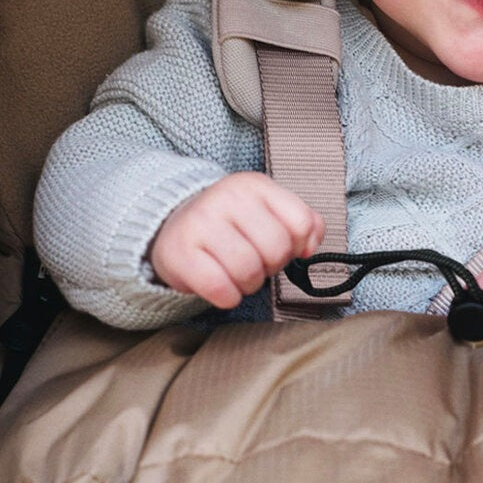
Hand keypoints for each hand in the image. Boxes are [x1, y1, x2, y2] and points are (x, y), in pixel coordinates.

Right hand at [150, 172, 324, 308]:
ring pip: (249, 271)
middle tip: (257, 262)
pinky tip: (222, 287)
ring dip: (249, 284)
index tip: (284, 248)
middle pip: (276, 249)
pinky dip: (227, 297)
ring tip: (238, 274)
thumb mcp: (267, 210)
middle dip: (272, 266)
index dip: (298, 245)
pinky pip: (219, 287)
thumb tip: (310, 246)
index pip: (301, 222)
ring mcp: (201, 223)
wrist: (173, 225)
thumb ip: (302, 222)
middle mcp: (227, 197)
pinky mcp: (179, 252)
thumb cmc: (229, 224)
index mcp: (254, 185)